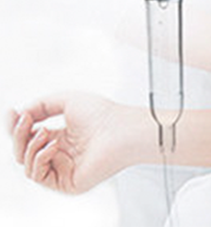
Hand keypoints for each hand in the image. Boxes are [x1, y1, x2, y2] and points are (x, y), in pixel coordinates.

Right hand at [8, 94, 130, 194]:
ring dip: (29, 145)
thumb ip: (40, 105)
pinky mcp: (66, 182)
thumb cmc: (103, 114)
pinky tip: (53, 145)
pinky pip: (37, 175)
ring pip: (26, 163)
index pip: (29, 136)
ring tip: (45, 132)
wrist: (122, 130)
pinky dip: (39, 158)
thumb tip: (20, 115)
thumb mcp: (66, 101)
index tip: (14, 112)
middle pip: (23, 150)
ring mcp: (63, 169)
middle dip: (19, 134)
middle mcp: (61, 154)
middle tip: (25, 120)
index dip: (18, 125)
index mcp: (62, 137)